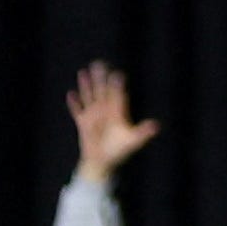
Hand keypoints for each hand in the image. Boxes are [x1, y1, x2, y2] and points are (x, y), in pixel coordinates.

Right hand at [64, 61, 158, 180]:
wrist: (103, 162)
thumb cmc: (119, 150)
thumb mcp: (132, 140)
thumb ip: (142, 132)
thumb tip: (156, 125)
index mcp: (117, 112)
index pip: (117, 95)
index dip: (117, 85)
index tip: (117, 74)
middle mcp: (105, 111)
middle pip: (102, 91)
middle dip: (100, 78)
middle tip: (99, 63)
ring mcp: (93, 116)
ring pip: (89, 97)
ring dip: (86, 86)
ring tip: (83, 72)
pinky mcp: (83, 123)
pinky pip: (77, 111)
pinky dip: (74, 104)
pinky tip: (70, 94)